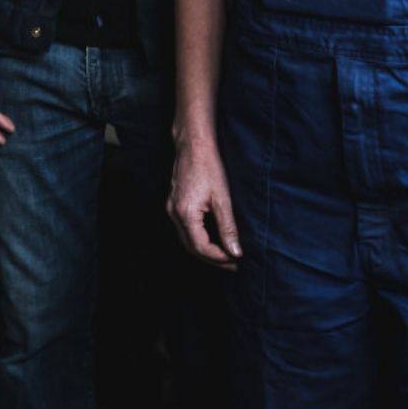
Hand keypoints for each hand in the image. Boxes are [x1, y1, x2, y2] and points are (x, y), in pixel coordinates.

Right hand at [168, 135, 243, 267]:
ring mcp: (171, 208)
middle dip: (212, 259)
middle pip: (191, 247)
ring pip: (186, 239)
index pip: (201, 247)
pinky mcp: (173, 203)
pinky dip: (198, 239)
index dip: (219, 258)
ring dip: (205, 250)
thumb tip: (235, 252)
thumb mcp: (223, 199)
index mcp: (185, 214)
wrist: (193, 144)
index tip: (237, 261)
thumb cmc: (208, 167)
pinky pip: (184, 229)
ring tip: (225, 254)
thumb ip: (228, 228)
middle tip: (233, 264)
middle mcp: (173, 213)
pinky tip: (213, 238)